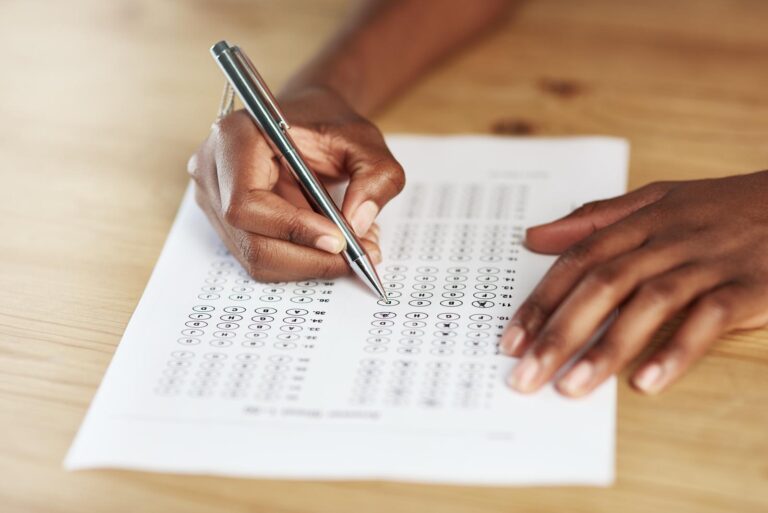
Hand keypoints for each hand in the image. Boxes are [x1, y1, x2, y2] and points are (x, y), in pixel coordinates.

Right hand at [187, 86, 403, 281]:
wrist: (310, 120)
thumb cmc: (330, 125)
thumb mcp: (366, 141)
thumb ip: (376, 177)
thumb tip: (358, 224)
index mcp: (235, 137)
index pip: (246, 203)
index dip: (291, 228)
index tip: (339, 239)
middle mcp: (213, 170)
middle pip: (250, 241)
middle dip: (308, 258)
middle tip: (358, 256)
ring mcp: (213, 199)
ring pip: (257, 258)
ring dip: (309, 263)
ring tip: (353, 248)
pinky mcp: (226, 222)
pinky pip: (262, 257)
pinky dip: (302, 260)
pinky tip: (331, 244)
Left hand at [500, 171, 767, 396]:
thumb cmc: (722, 207)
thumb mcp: (657, 200)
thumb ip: (594, 219)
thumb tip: (533, 236)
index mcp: (641, 221)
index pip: (578, 261)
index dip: (542, 301)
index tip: (512, 340)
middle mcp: (668, 240)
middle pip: (603, 285)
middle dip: (560, 333)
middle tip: (526, 376)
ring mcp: (709, 263)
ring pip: (649, 304)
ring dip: (607, 348)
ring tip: (571, 387)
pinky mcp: (749, 288)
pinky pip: (709, 320)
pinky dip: (677, 350)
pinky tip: (646, 382)